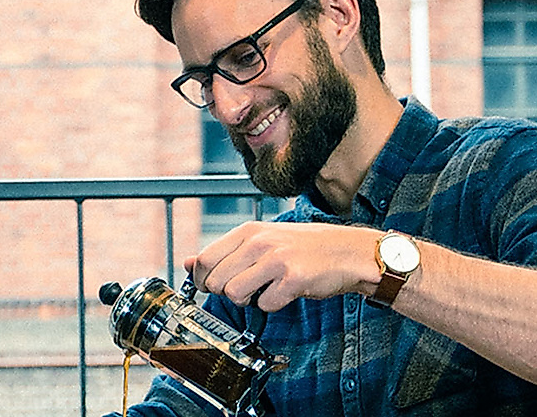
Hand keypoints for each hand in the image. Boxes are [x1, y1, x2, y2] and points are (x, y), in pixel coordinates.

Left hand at [183, 221, 381, 311]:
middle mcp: (259, 242)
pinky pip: (265, 304)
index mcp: (248, 231)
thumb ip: (225, 252)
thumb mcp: (262, 240)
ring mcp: (276, 260)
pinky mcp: (293, 279)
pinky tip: (285, 292)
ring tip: (266, 290)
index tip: (212, 286)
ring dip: (248, 300)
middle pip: (215, 281)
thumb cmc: (305, 247)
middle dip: (226, 293)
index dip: (202, 280)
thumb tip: (187, 263)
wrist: (348, 252)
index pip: (204, 259)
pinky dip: (272, 305)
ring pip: (235, 294)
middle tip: (247, 288)